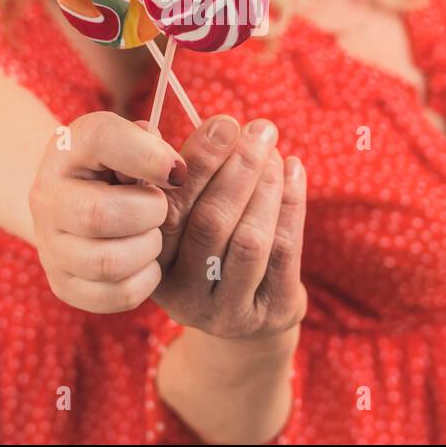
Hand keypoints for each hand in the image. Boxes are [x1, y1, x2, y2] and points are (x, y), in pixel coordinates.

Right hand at [27, 111, 186, 313]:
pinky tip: (145, 261)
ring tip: (151, 235)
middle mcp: (48, 197)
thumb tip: (174, 172)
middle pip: (99, 215)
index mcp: (67, 149)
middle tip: (159, 208)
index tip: (177, 172)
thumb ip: (153, 145)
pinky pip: (116, 295)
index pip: (101, 139)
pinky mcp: (64, 284)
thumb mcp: (130, 140)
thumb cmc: (114, 166)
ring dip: (147, 249)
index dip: (149, 156)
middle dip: (149, 213)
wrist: (72, 199)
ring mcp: (50, 246)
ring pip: (108, 262)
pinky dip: (144, 281)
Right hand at [150, 114, 308, 344]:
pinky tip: (294, 171)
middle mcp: (183, 296)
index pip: (169, 208)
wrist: (245, 323)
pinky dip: (291, 204)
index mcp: (151, 266)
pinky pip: (284, 251)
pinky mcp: (270, 314)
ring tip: (274, 149)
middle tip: (259, 129)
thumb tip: (175, 126)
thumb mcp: (182, 222)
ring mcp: (227, 311)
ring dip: (266, 185)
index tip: (223, 123)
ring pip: (250, 238)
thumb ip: (175, 177)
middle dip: (239, 167)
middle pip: (211, 222)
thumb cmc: (207, 250)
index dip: (197, 163)